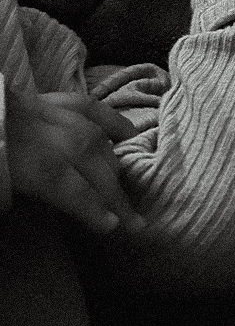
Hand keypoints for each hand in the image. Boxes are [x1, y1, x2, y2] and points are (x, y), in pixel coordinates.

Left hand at [5, 89, 144, 233]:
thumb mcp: (1, 183)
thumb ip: (28, 194)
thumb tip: (61, 207)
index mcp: (31, 162)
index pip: (71, 188)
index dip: (93, 207)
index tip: (112, 226)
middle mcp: (49, 135)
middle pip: (90, 162)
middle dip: (113, 191)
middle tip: (132, 218)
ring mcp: (54, 113)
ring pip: (95, 137)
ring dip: (114, 164)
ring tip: (124, 187)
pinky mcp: (53, 99)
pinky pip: (90, 107)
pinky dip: (113, 121)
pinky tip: (130, 135)